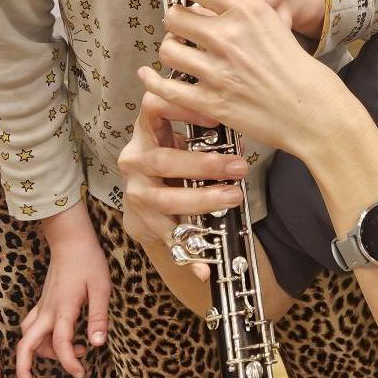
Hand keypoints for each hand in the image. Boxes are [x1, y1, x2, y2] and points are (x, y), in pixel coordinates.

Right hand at [16, 203, 110, 377]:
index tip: (82, 374)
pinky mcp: (42, 302)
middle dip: (24, 371)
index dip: (69, 363)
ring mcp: (42, 307)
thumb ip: (98, 316)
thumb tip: (98, 344)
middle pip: (26, 346)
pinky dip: (37, 340)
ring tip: (69, 354)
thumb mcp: (101, 287)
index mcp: (63, 310)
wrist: (71, 240)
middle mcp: (47, 312)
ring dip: (39, 354)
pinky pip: (31, 326)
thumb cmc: (89, 262)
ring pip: (28, 338)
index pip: (59, 345)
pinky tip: (55, 340)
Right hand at [119, 90, 246, 282]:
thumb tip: (243, 133)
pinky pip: (168, 240)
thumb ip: (205, 133)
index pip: (153, 108)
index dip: (180, 110)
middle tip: (240, 167)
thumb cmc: (171, 157)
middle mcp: (135, 161)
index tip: (215, 117)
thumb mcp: (181, 138)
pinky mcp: (143, 223)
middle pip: (164, 161)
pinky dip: (189, 256)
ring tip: (234, 198)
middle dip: (205, 165)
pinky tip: (205, 268)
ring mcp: (136, 193)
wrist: (142, 198)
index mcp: (145, 132)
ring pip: (166, 200)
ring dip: (203, 201)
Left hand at [139, 0, 348, 160]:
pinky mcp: (210, 101)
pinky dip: (153, 81)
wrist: (311, 110)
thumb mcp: (272, 21)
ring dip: (171, 49)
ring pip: (168, 49)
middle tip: (183, 27)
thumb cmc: (295, 67)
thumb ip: (238, 9)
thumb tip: (202, 1)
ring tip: (180, 52)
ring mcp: (217, 70)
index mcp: (246, 9)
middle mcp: (228, 36)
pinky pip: (166, 87)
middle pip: (174, 16)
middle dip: (176, 20)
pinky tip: (150, 75)